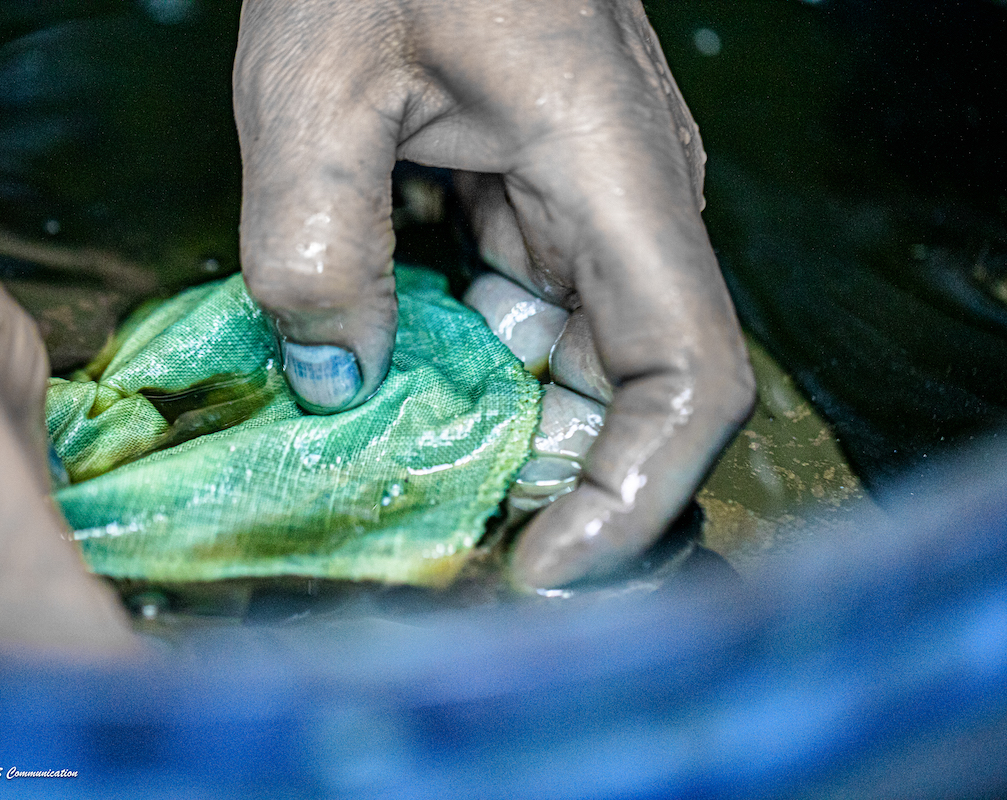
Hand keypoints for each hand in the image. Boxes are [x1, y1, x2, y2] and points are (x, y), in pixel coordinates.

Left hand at [233, 0, 754, 587]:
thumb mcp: (317, 82)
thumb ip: (320, 239)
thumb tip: (340, 383)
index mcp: (613, 175)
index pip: (689, 377)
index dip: (636, 495)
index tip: (544, 566)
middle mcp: (628, 199)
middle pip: (632, 386)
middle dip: (550, 476)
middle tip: (438, 527)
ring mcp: (589, 193)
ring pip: (577, 350)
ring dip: (502, 418)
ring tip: (399, 456)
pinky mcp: (541, 185)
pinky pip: (528, 299)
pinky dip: (473, 352)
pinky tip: (394, 364)